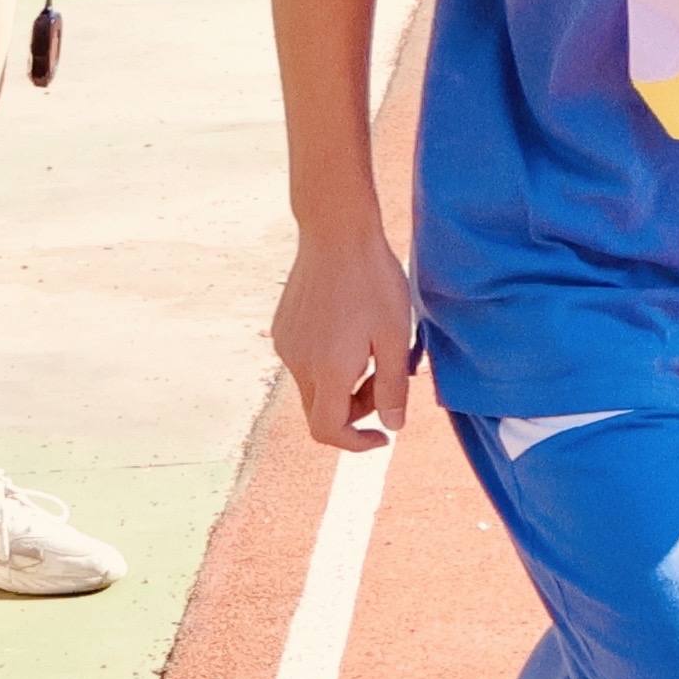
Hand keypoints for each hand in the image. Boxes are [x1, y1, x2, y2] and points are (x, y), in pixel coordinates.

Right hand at [270, 232, 422, 450]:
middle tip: (387, 381)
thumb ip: (393, 387)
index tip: (383, 435)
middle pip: (321, 412)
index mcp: (327, 370)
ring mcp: (286, 345)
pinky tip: (352, 334)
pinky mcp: (283, 329)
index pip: (328, 431)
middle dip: (356, 410)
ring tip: (374, 350)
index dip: (355, 443)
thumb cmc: (373, 283)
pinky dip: (330, 365)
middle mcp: (298, 363)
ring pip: (314, 387)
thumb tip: (392, 427)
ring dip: (344, 385)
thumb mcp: (396, 337)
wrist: (336, 235)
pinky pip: (305, 363)